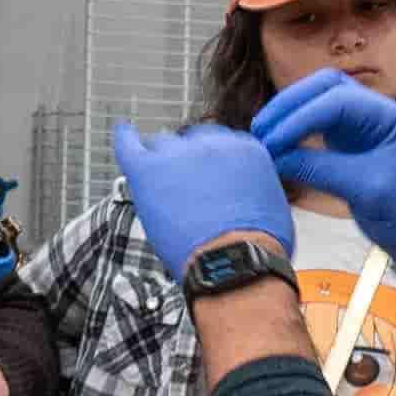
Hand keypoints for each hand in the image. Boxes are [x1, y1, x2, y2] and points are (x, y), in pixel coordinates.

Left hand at [108, 112, 286, 280]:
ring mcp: (180, 154)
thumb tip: (243, 192)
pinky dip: (125, 137)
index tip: (204, 176)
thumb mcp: (271, 206)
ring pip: (161, 146)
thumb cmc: (257, 248)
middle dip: (185, 161)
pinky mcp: (150, 170)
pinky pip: (129, 144)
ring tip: (158, 183)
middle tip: (182, 187)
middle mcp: (213, 144)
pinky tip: (123, 132)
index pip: (219, 142)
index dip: (209, 161)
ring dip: (160, 161)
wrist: (235, 263)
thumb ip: (252, 187)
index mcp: (244, 149)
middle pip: (189, 141)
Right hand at [248, 65, 395, 265]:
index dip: (301, 117)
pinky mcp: (349, 141)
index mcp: (391, 118)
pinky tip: (278, 145)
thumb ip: (322, 170)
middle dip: (291, 105)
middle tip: (262, 131)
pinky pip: (317, 123)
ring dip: (290, 113)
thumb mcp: (367, 192)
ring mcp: (362, 125)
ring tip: (264, 136)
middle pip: (326, 88)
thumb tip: (277, 158)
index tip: (273, 141)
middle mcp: (376, 113)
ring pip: (319, 100)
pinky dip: (295, 130)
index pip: (338, 102)